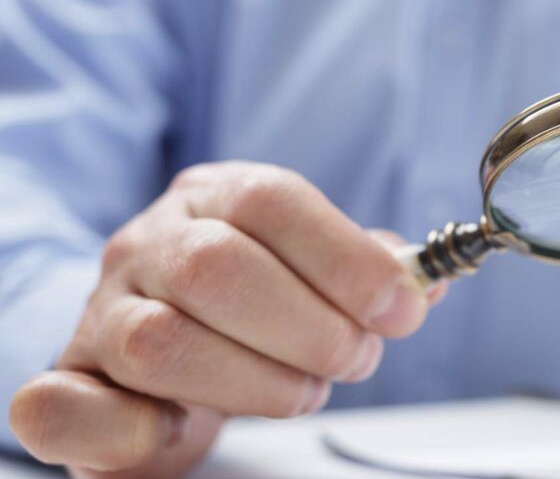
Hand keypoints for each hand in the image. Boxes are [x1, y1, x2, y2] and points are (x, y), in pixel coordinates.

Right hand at [8, 161, 445, 477]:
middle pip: (216, 267)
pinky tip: (186, 427)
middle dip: (309, 327)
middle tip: (354, 359)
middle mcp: (147, 245)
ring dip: (254, 382)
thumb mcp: (313, 271)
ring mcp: (99, 313)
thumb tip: (425, 284)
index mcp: (214, 198)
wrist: (160, 351)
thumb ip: (369, 273)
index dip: (345, 258)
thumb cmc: (251, 308)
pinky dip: (135, 430)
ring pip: (160, 343)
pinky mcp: (68, 385)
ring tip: (302, 392)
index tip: (401, 309)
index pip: (271, 200)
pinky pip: (64, 407)